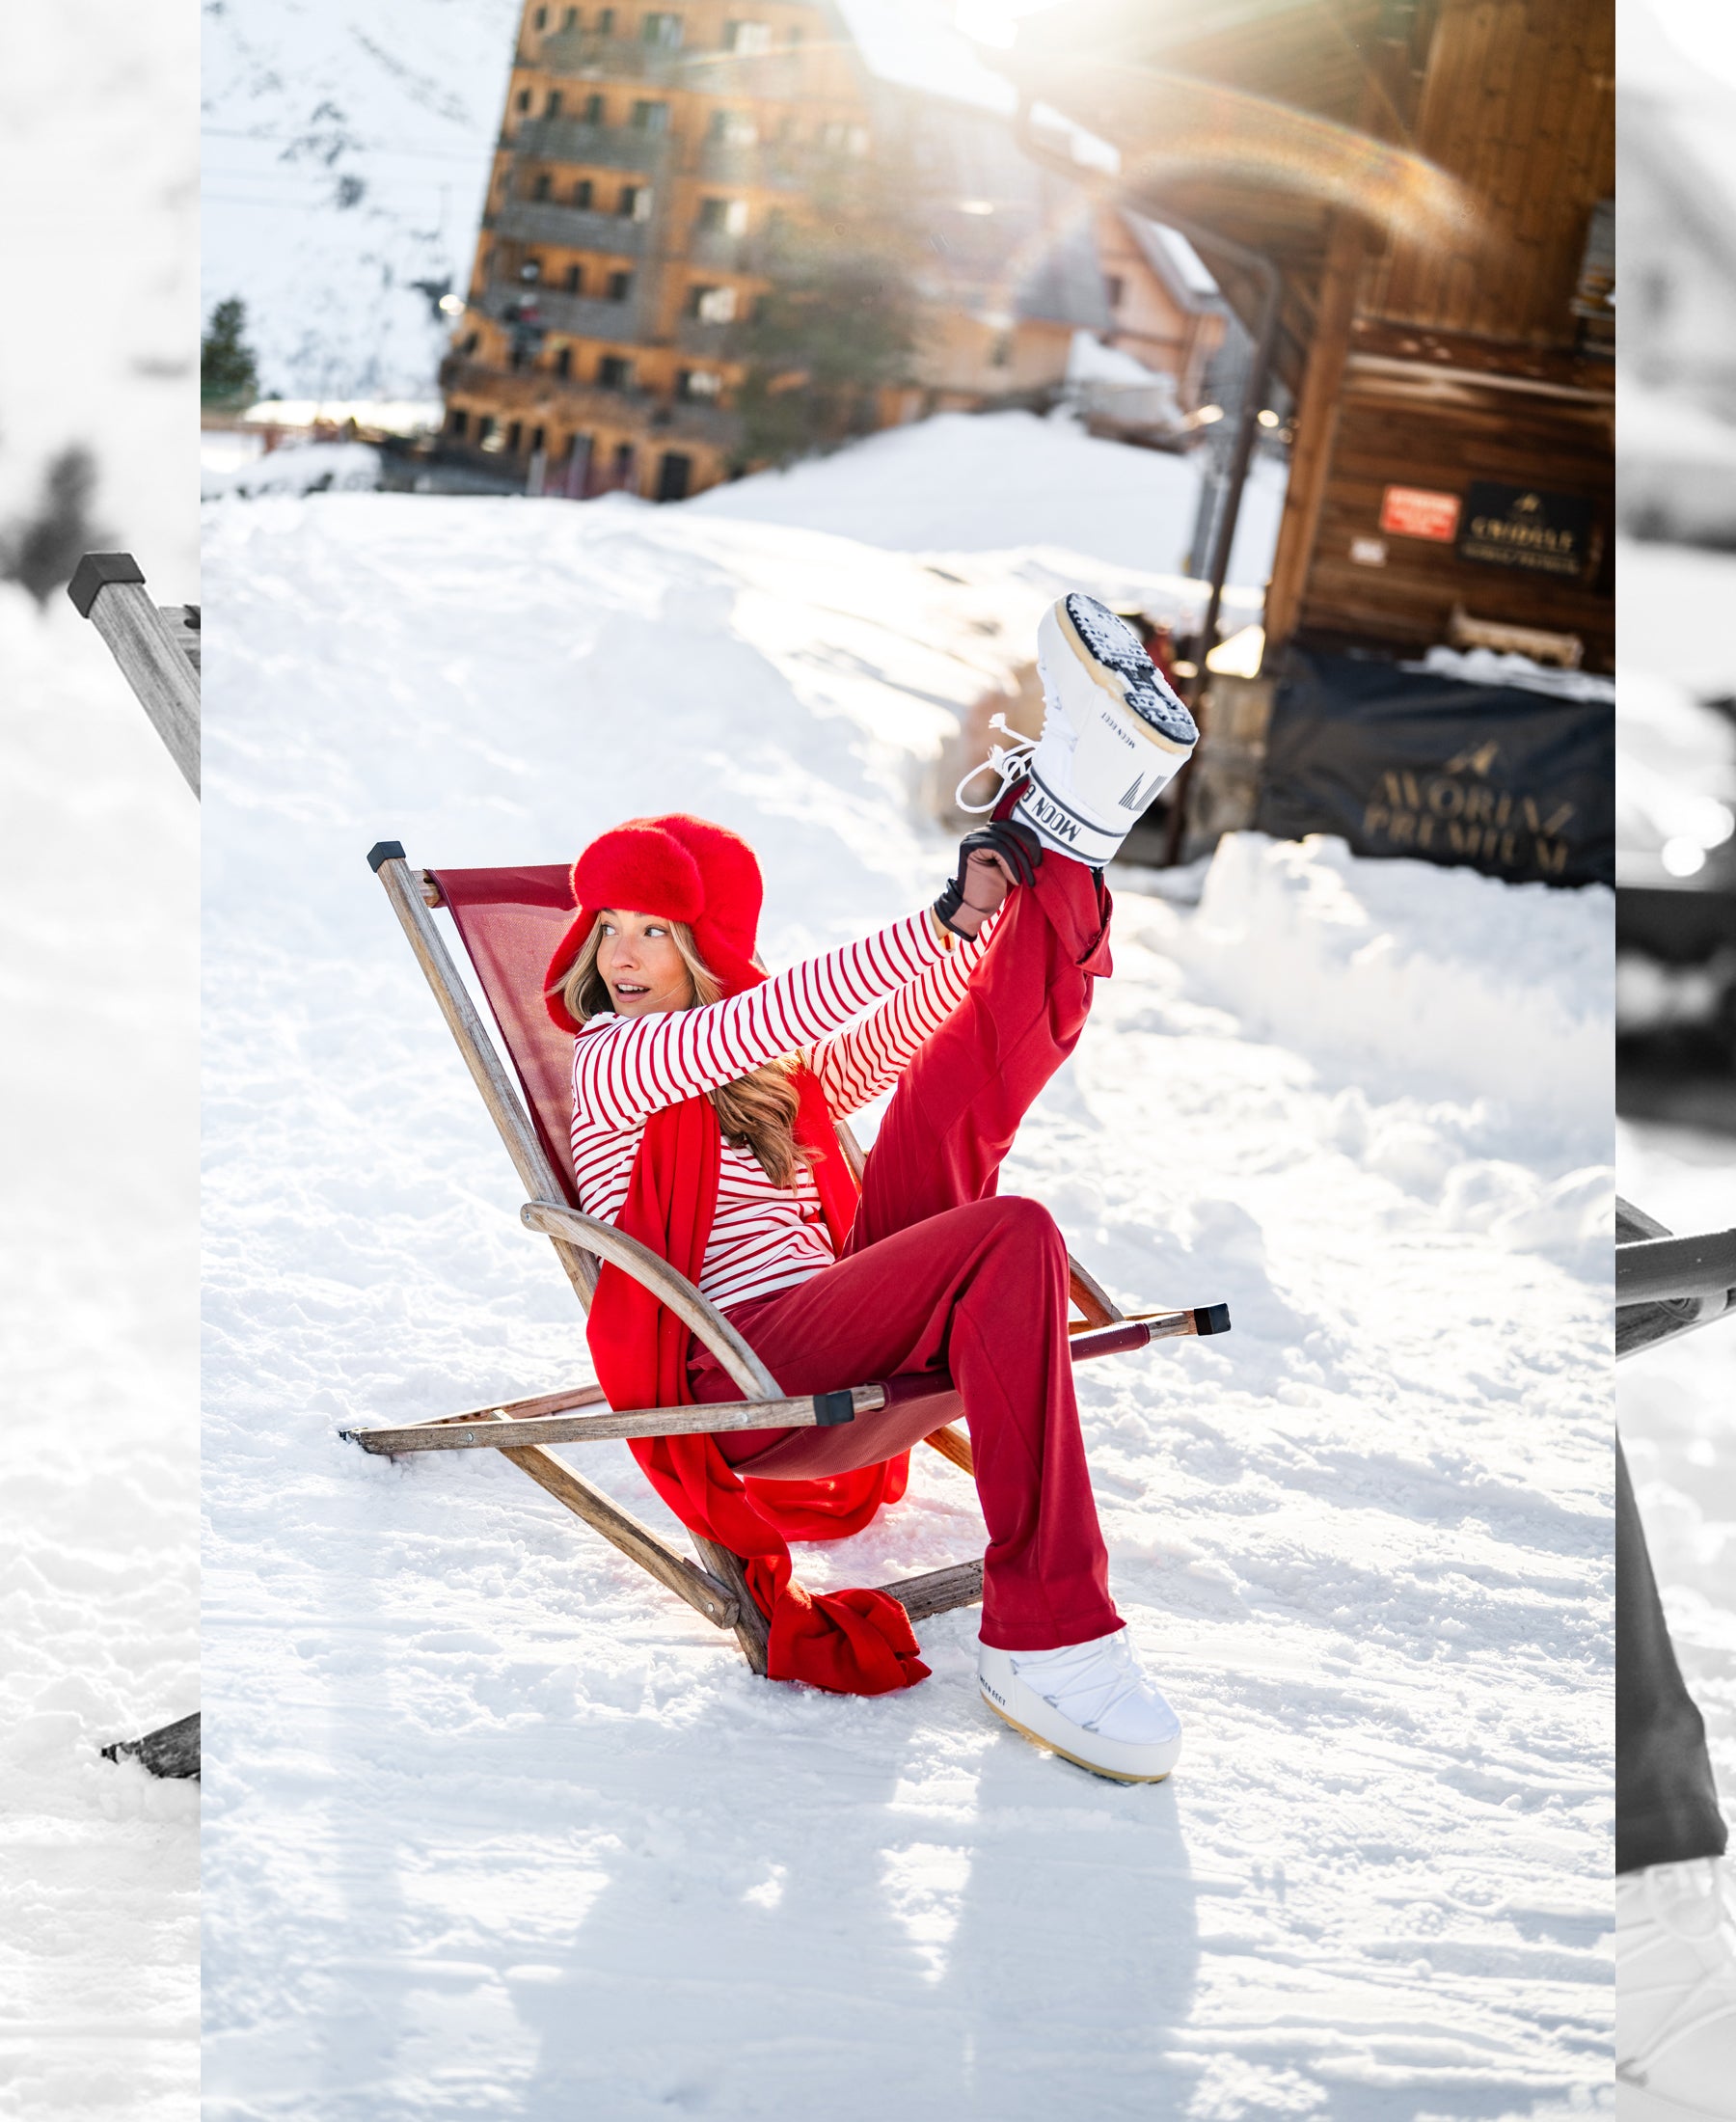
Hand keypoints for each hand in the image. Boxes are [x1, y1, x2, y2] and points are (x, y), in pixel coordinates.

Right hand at [933, 820, 1041, 939]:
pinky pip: (999, 849)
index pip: (1013, 826)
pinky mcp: (971, 848)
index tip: (1039, 858)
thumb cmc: (993, 890)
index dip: (1029, 838)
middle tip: (1038, 865)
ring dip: (1021, 861)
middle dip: (1028, 846)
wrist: (973, 909)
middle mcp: (979, 832)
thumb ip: (1016, 850)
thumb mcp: (1009, 866)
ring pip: (1006, 840)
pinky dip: (1010, 866)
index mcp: (988, 834)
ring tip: (1027, 880)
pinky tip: (1015, 881)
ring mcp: (973, 839)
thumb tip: (1038, 840)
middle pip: (1010, 828)